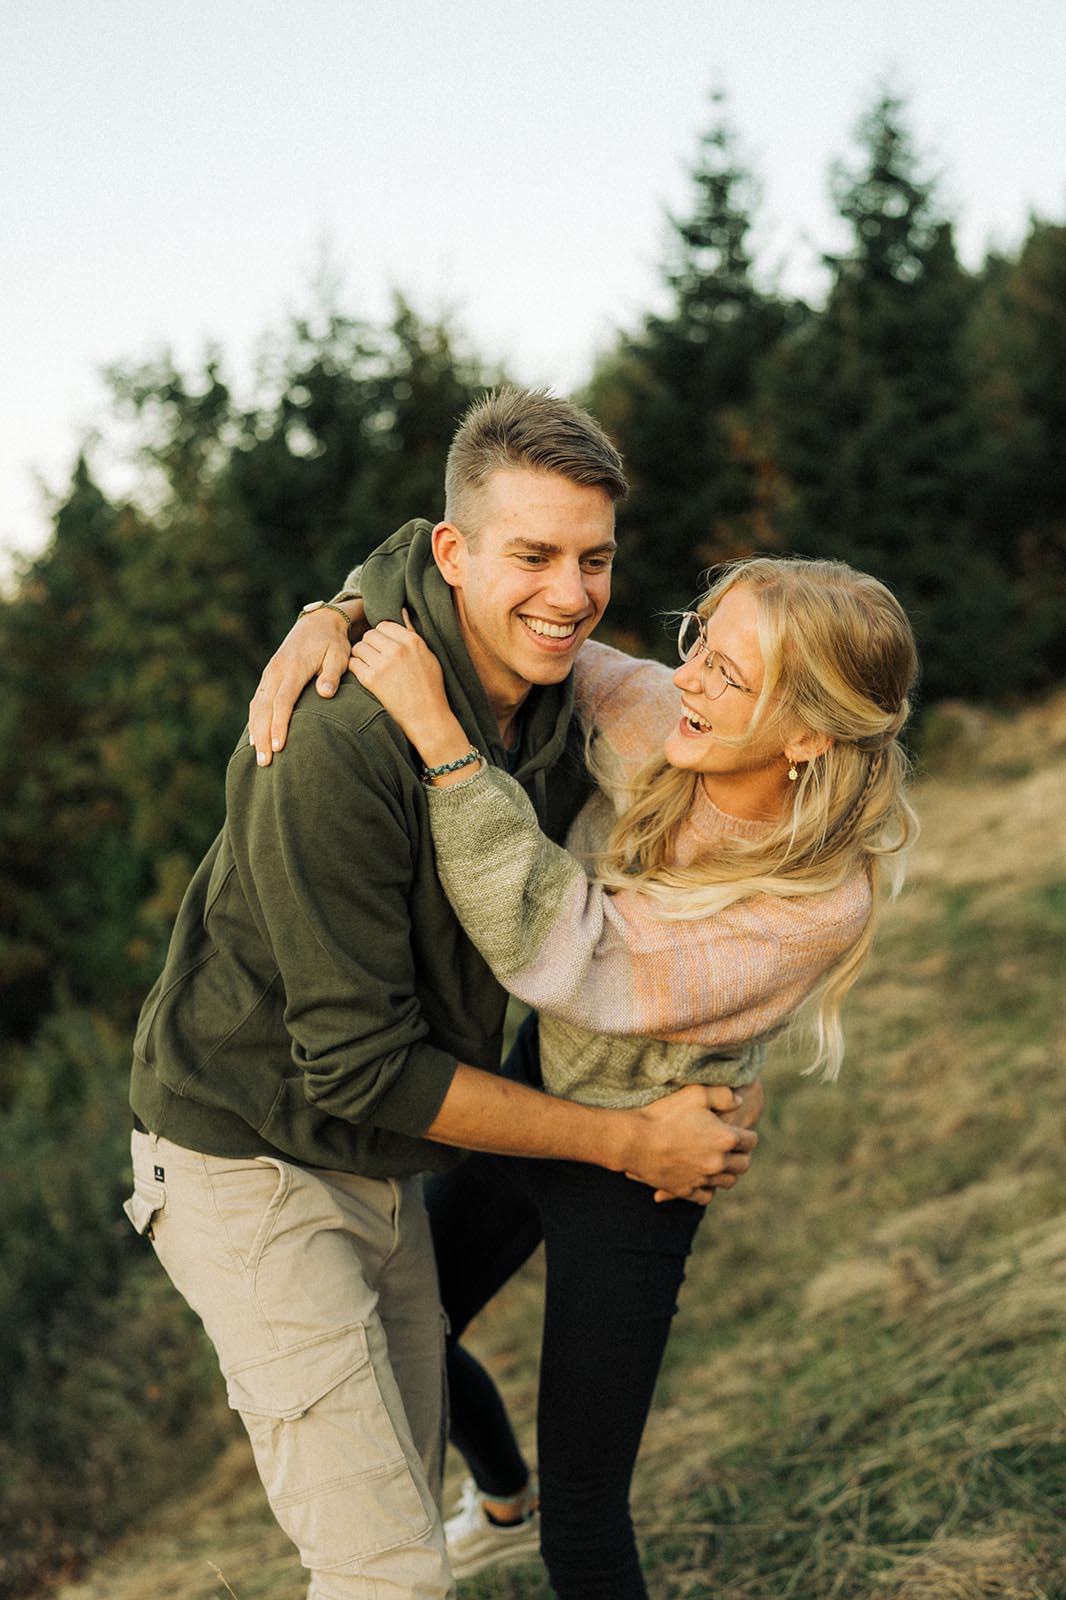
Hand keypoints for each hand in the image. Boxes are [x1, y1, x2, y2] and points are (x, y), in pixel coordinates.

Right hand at [249, 601, 364, 764]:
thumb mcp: (339, 655)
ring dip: (256, 732)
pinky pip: (257, 702)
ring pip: (257, 707)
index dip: (279, 725)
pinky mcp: (268, 678)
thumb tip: (325, 694)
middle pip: (264, 708)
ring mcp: (269, 674)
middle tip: (265, 762)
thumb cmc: (332, 643)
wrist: (317, 623)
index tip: (279, 746)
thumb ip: (331, 675)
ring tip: (260, 757)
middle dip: (263, 736)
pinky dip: (254, 721)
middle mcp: (276, 672)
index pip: (283, 701)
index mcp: (293, 668)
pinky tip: (255, 739)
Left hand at [348, 612, 465, 764]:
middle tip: (375, 657)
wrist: (427, 716)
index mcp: (412, 641)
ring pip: (359, 647)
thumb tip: (402, 610)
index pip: (384, 624)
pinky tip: (364, 675)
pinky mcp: (372, 680)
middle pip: (369, 634)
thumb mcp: (428, 656)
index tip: (384, 646)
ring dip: (361, 655)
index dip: (381, 635)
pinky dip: (356, 668)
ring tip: (369, 665)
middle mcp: (397, 649)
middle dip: (370, 644)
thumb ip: (413, 633)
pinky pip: (354, 664)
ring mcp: (383, 664)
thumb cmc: (430, 687)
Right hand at [623, 1084, 756, 1205]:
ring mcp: (702, 1179)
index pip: (752, 1141)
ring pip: (728, 1182)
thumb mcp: (695, 1094)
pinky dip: (707, 1189)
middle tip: (732, 1148)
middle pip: (744, 1165)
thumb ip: (723, 1095)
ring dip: (727, 1172)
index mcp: (725, 1138)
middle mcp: (718, 1162)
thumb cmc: (664, 1113)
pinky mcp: (686, 1190)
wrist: (634, 1140)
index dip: (747, 1135)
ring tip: (719, 1163)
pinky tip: (702, 1179)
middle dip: (741, 1155)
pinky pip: (706, 1196)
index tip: (741, 1132)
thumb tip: (740, 1101)